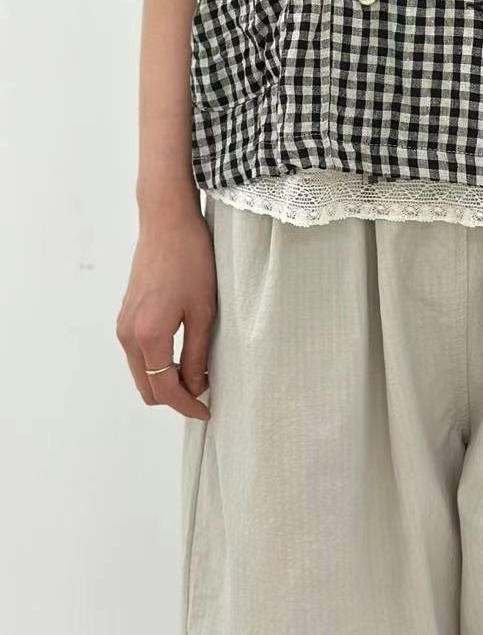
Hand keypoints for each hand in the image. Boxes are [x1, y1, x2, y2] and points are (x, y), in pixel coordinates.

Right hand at [115, 198, 216, 420]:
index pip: (164, 389)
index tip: (207, 411)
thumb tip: (196, 387)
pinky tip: (182, 356)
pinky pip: (138, 355)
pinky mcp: (126, 315)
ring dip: (165, 381)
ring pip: (141, 372)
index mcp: (149, 335)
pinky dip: (157, 364)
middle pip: (147, 387)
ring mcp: (123, 325)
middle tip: (205, 395)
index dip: (187, 406)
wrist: (167, 223)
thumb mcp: (203, 310)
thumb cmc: (191, 260)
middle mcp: (128, 334)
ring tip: (198, 375)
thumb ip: (198, 354)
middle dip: (174, 397)